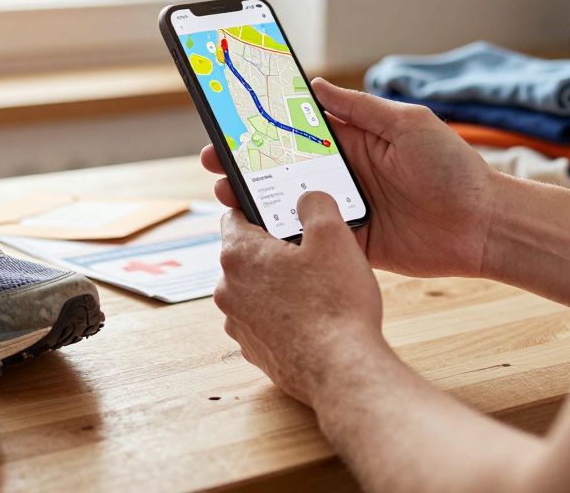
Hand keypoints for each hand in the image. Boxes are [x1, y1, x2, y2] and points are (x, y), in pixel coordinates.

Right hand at [201, 78, 496, 278]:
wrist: (485, 225)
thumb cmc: (453, 168)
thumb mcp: (408, 123)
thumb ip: (359, 107)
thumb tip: (313, 83)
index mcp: (353, 141)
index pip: (297, 129)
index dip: (263, 124)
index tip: (230, 119)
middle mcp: (342, 173)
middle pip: (281, 166)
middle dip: (244, 162)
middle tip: (213, 160)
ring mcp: (343, 210)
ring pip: (287, 203)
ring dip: (255, 199)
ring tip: (226, 194)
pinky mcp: (350, 244)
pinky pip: (309, 240)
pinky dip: (282, 237)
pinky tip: (257, 233)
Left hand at [215, 191, 385, 405]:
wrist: (342, 370)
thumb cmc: (335, 304)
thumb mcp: (334, 237)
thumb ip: (317, 205)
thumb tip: (308, 197)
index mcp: (239, 254)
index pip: (235, 216)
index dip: (261, 210)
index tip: (283, 213)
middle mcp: (227, 289)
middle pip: (246, 255)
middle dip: (274, 251)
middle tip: (310, 251)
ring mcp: (237, 323)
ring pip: (255, 291)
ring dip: (278, 286)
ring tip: (316, 289)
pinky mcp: (253, 350)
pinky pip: (264, 322)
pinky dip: (282, 317)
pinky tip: (313, 319)